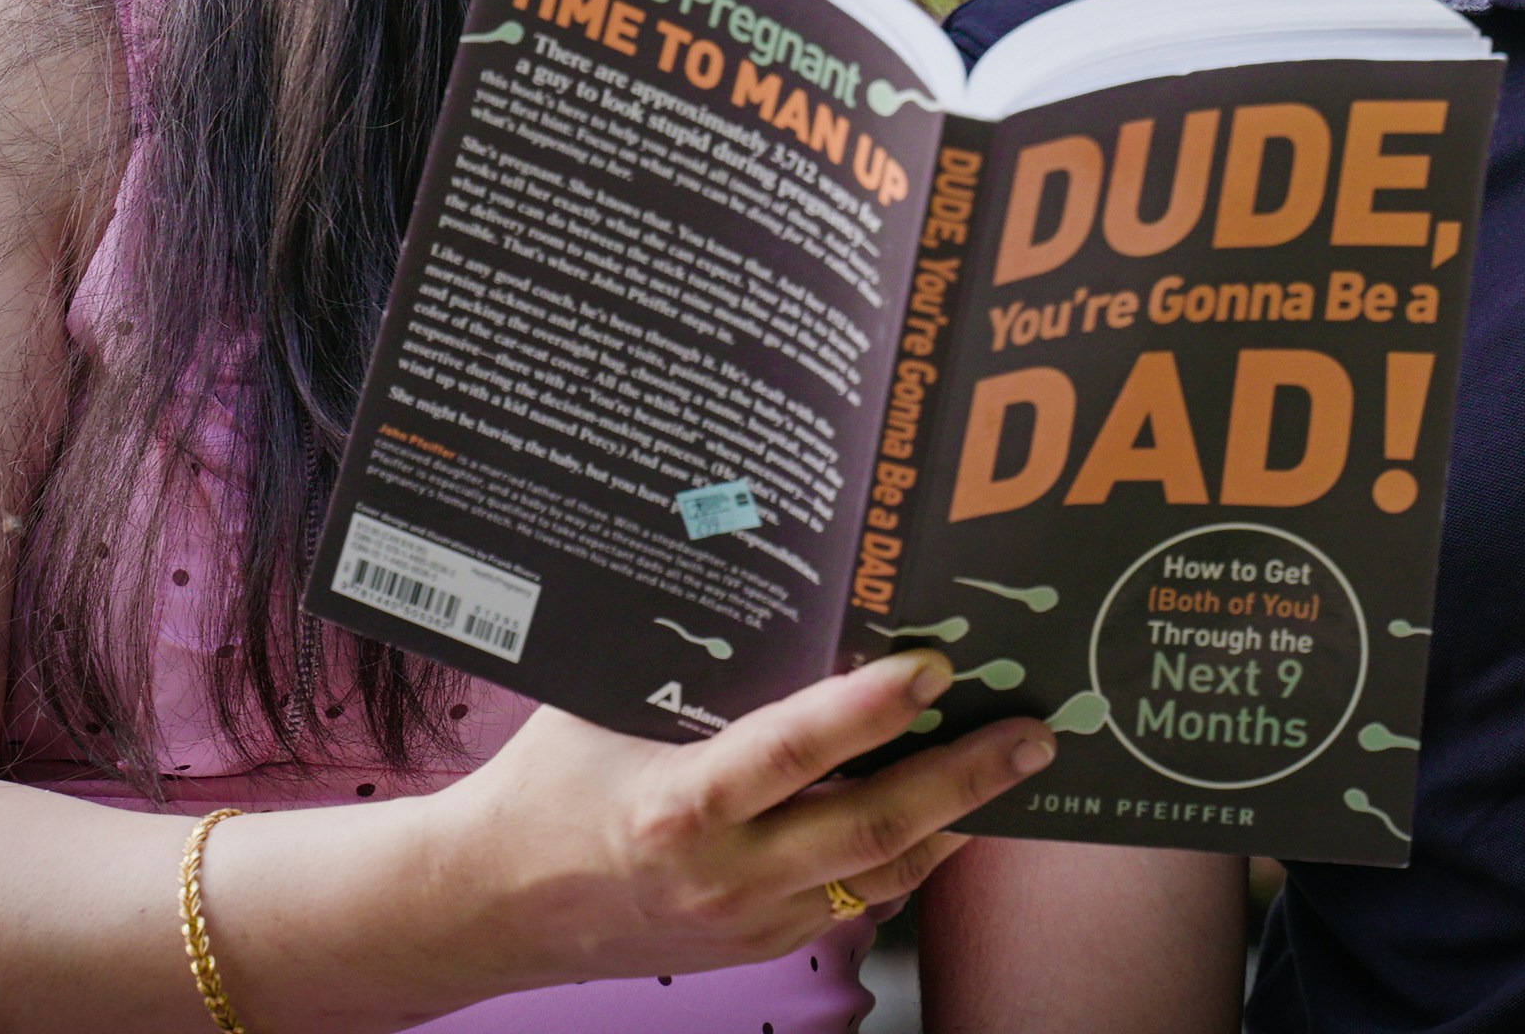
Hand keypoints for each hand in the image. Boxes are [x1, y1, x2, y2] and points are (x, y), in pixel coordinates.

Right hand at [379, 653, 1049, 1000]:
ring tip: (1015, 766)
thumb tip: (773, 578)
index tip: (935, 664)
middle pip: (870, 824)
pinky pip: (858, 899)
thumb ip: (689, 661)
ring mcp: (745, 920)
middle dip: (965, 774)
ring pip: (882, 870)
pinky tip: (948, 814)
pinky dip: (911, 854)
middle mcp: (720, 874)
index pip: (792, 751)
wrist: (493, 903)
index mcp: (677, 804)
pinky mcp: (757, 946)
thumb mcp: (605, 702)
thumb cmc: (549, 782)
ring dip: (959, 818)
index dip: (870, 709)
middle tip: (1031, 730)